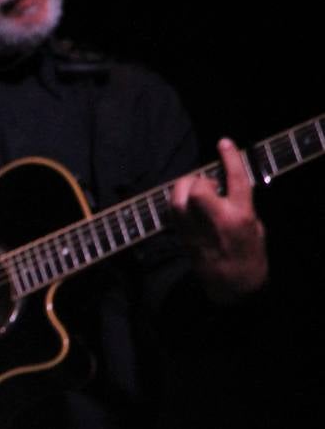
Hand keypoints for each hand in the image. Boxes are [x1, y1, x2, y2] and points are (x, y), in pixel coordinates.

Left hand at [170, 138, 267, 302]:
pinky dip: (176, 201)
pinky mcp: (181, 237)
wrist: (234, 286)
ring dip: (183, 188)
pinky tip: (187, 205)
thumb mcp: (256, 226)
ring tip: (196, 192)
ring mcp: (195, 229)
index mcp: (241, 216)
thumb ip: (240, 204)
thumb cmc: (250, 255)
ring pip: (177, 199)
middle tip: (206, 182)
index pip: (235, 179)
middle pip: (197, 188)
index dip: (229, 158)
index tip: (224, 143)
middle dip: (198, 179)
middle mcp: (216, 220)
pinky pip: (172, 211)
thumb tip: (224, 185)